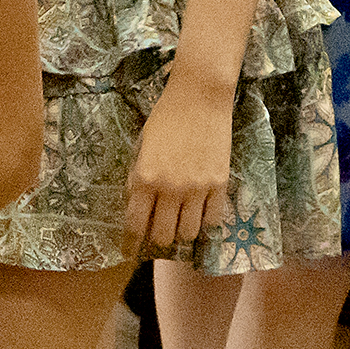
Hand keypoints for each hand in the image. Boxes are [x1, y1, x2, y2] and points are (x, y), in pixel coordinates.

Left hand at [125, 79, 234, 251]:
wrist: (199, 97)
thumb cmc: (165, 116)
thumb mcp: (142, 145)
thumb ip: (139, 175)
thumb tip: (137, 202)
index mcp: (145, 177)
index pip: (135, 223)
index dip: (131, 241)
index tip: (130, 251)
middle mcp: (170, 189)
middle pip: (163, 235)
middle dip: (157, 240)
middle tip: (157, 236)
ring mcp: (197, 189)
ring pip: (189, 232)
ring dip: (182, 233)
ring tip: (180, 225)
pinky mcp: (220, 184)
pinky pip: (214, 219)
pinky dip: (206, 223)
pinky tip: (200, 215)